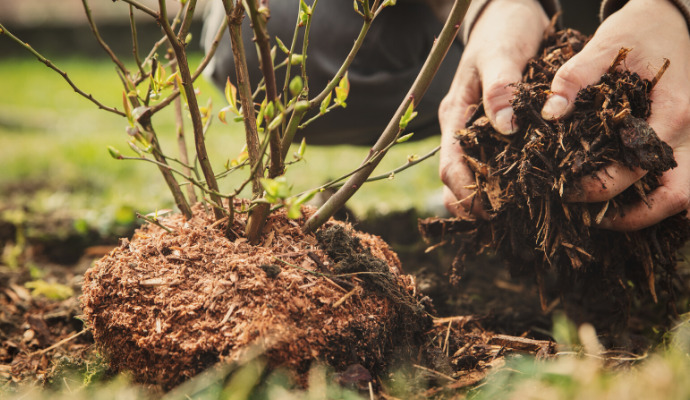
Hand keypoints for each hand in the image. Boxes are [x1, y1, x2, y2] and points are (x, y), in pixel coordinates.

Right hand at [439, 0, 548, 216]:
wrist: (510, 13)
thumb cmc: (503, 30)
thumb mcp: (500, 54)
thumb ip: (500, 87)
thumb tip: (505, 127)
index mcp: (456, 115)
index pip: (450, 165)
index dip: (465, 193)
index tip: (490, 211)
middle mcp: (463, 129)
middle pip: (458, 180)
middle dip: (475, 204)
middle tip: (505, 223)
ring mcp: (479, 130)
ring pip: (476, 175)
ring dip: (490, 198)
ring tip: (516, 216)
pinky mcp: (497, 129)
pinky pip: (496, 162)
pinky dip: (506, 181)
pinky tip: (527, 192)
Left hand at [541, 0, 689, 230]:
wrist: (669, 23)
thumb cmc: (638, 34)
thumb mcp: (604, 47)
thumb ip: (575, 78)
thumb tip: (551, 112)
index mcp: (672, 112)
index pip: (639, 166)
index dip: (601, 186)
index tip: (566, 190)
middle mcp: (689, 134)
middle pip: (676, 196)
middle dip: (633, 217)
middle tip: (590, 218)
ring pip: (683, 197)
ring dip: (647, 214)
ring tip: (602, 217)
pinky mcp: (683, 144)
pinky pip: (678, 184)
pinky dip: (653, 200)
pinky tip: (619, 202)